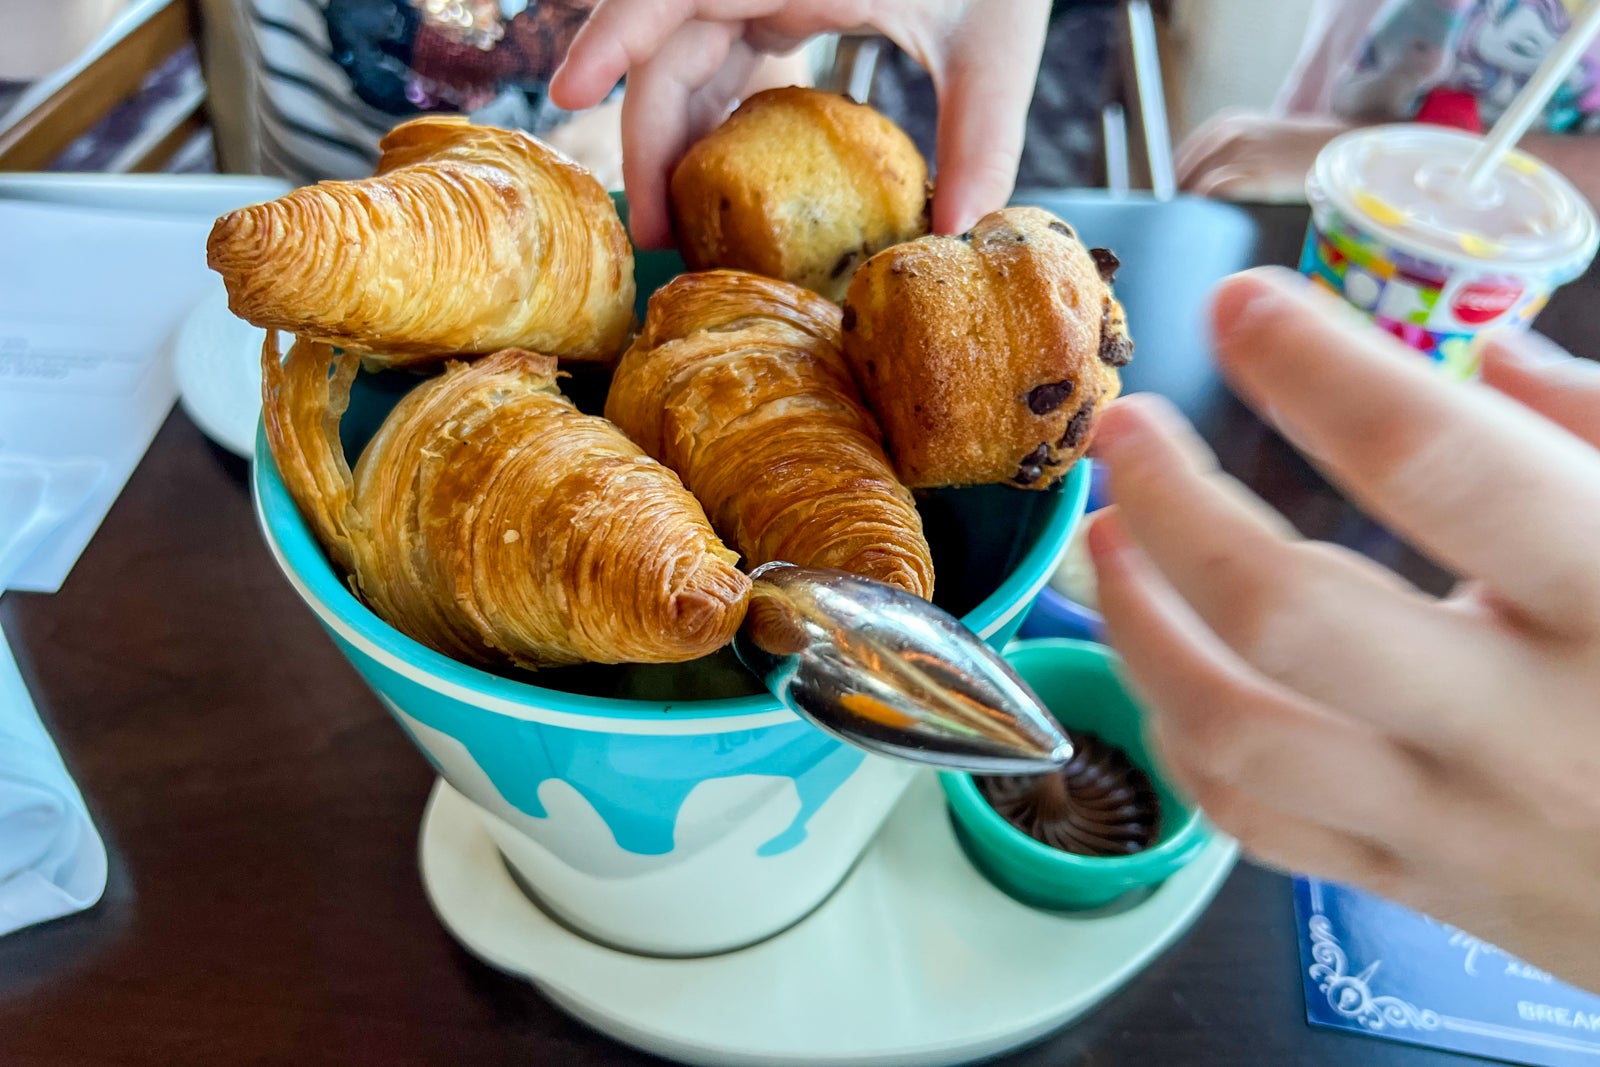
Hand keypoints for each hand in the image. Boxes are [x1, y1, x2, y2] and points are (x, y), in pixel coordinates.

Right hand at [549, 0, 1050, 246]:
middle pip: (671, 50)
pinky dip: (713, 118)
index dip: (615, 37)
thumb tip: (961, 232)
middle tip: (654, 234)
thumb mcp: (994, 39)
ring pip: (688, 58)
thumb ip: (982, 134)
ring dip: (674, 139)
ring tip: (679, 227)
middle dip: (649, 138)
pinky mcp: (784, 1)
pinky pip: (724, 59)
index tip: (567, 96)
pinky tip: (717, 180)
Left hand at [1089, 267, 1599, 991]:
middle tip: (1122, 428)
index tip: (1239, 307)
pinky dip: (1182, 731)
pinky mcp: (1418, 890)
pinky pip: (1254, 823)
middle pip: (1291, 614)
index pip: (1440, 466)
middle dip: (1176, 507)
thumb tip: (1489, 355)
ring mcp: (1459, 826)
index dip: (1320, 372)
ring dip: (1139, 624)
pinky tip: (1161, 657)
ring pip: (1239, 733)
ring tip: (1105, 536)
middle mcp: (1525, 726)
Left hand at [1175, 112, 1352, 201]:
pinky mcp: (1257, 173)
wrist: (1329, 147)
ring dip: (1191, 203)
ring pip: (1200, 181)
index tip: (1166, 198)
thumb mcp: (1253, 136)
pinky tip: (1207, 217)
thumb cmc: (1291, 148)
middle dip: (1177, 194)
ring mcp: (1244, 152)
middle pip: (1187, 169)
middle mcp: (1232, 134)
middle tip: (1172, 215)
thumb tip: (1192, 181)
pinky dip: (1208, 205)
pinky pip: (1218, 191)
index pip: (1184, 154)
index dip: (1172, 178)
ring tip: (1187, 221)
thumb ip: (1224, 151)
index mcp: (1226, 123)